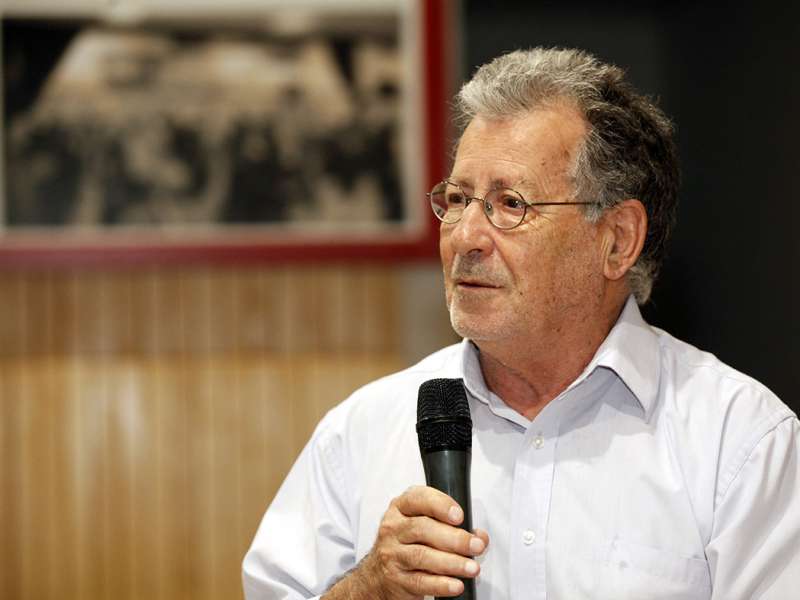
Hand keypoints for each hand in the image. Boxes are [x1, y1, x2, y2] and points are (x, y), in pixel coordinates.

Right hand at [325, 485, 488, 599]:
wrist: (378, 574)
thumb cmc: (407, 543)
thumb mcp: (423, 524)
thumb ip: (451, 525)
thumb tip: (480, 536)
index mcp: (401, 508)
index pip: (418, 499)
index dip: (440, 505)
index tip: (459, 516)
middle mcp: (393, 528)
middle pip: (423, 529)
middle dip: (454, 538)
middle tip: (475, 546)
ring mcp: (392, 554)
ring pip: (422, 556)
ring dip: (452, 562)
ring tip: (472, 568)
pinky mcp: (396, 579)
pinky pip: (420, 581)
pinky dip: (441, 584)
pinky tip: (456, 584)